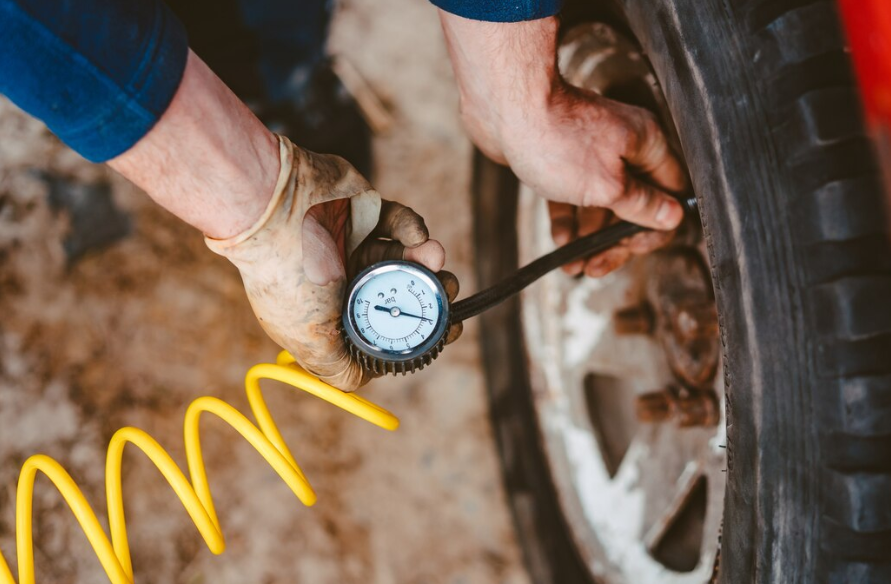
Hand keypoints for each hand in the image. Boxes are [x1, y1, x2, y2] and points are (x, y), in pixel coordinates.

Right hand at [206, 135, 460, 390]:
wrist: (275, 208)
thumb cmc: (289, 278)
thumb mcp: (311, 340)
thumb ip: (338, 368)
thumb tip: (362, 381)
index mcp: (330, 314)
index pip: (382, 329)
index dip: (415, 332)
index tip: (445, 330)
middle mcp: (343, 281)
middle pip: (400, 293)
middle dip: (430, 294)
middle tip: (448, 290)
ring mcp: (354, 245)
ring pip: (405, 258)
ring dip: (427, 262)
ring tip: (437, 260)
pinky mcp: (364, 212)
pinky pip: (399, 222)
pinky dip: (413, 229)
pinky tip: (418, 238)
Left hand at [439, 13, 687, 276]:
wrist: (504, 104)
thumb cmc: (556, 139)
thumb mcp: (606, 185)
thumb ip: (641, 204)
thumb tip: (674, 216)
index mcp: (647, 146)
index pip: (670, 195)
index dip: (655, 227)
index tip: (632, 249)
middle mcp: (625, 146)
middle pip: (634, 205)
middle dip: (616, 241)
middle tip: (596, 267)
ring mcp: (591, 152)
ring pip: (601, 203)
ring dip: (590, 237)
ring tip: (573, 267)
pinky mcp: (561, 157)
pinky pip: (572, 195)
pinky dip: (568, 219)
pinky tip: (560, 242)